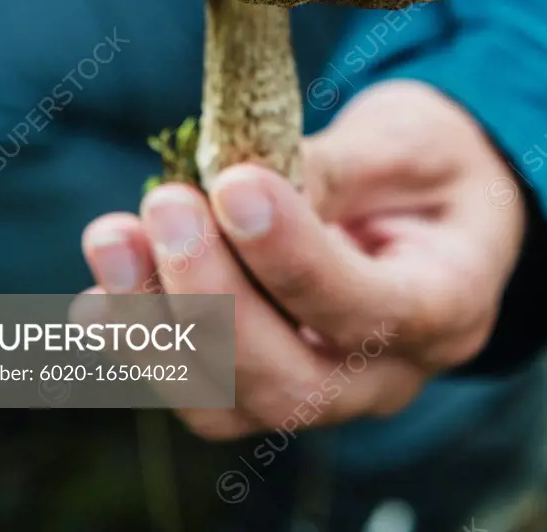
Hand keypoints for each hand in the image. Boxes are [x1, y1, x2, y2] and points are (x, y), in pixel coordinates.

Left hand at [80, 80, 525, 438]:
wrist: (432, 204)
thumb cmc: (428, 164)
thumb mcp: (407, 143)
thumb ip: (332, 168)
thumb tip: (232, 182)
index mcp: (447, 306)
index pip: (371, 310)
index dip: (295, 259)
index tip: (234, 185)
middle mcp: (386, 374)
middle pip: (292, 384)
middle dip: (213, 300)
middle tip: (166, 204)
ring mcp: (324, 391)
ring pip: (231, 403)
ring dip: (156, 327)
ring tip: (111, 239)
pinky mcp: (266, 383)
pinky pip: (200, 391)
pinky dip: (142, 345)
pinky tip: (98, 297)